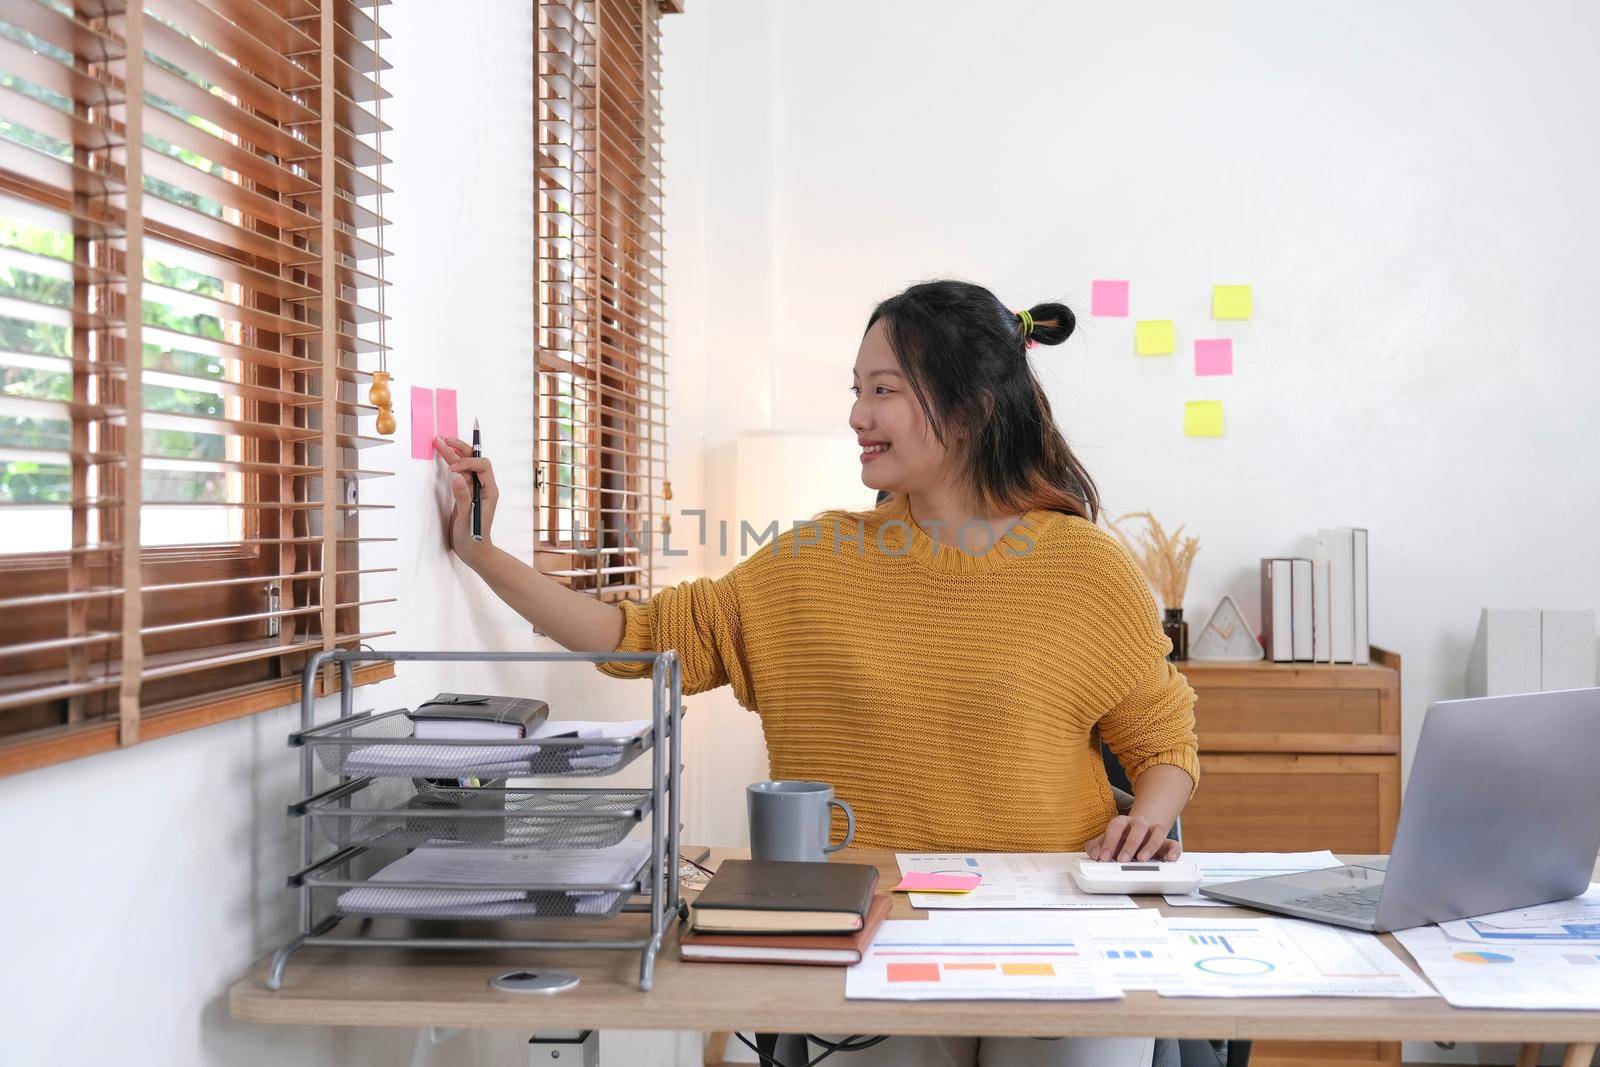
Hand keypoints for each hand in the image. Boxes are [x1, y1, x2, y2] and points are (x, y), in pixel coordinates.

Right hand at [433, 435, 497, 566]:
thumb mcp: (467, 519)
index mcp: (489, 491)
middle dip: (460, 448)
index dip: (467, 463)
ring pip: (465, 465)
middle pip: (474, 460)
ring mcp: (474, 489)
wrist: (474, 551)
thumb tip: (458, 477)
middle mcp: (483, 487)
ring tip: (439, 441)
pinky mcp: (465, 493)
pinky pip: (460, 474)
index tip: (452, 470)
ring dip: (453, 453)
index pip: (482, 466)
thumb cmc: (473, 538)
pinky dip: (451, 463)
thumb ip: (463, 498)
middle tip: (444, 439)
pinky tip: (443, 455)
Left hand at [1084, 814, 1181, 861]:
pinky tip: (1170, 859)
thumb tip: (1094, 854)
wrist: (1140, 832)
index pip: (1116, 826)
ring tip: (1142, 859)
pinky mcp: (1167, 842)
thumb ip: (1096, 847)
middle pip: (1138, 827)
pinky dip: (1174, 851)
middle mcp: (1140, 824)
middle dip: (1130, 844)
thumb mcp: (1106, 841)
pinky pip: (1174, 843)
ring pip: (1158, 831)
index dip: (1109, 841)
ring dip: (1150, 845)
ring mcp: (1155, 831)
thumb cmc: (1121, 839)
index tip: (1104, 857)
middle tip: (1122, 860)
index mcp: (1123, 822)